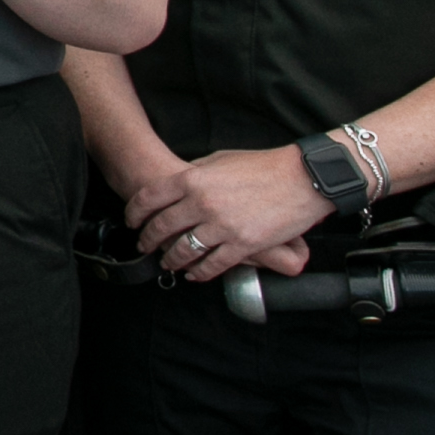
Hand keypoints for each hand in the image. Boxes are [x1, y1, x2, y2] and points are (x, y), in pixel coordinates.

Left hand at [126, 147, 327, 281]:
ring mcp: (222, 226)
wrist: (302, 178)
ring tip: (167, 263)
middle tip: (144, 246)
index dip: (135, 212)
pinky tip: (194, 274)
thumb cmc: (262, 166)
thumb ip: (195, 173)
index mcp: (192, 179)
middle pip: (162, 227)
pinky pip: (213, 265)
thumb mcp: (220, 160)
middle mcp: (202, 204)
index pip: (150, 198)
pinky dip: (199, 273)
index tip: (132, 221)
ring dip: (171, 260)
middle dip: (148, 240)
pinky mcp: (243, 245)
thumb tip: (179, 181)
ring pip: (184, 250)